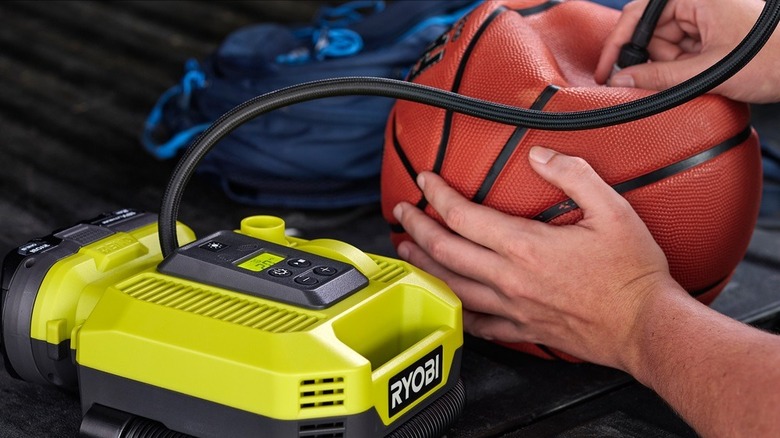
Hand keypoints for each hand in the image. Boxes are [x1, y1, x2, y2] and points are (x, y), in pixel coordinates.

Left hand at [392, 146, 688, 371]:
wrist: (646, 327)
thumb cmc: (632, 274)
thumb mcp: (612, 210)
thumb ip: (573, 175)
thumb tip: (540, 155)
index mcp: (525, 245)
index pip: (463, 216)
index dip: (437, 194)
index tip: (424, 181)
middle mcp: (510, 278)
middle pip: (445, 251)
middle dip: (416, 228)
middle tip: (401, 214)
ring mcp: (513, 307)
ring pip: (451, 286)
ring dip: (424, 266)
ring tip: (408, 252)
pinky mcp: (523, 329)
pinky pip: (478, 323)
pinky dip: (456, 308)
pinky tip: (447, 301)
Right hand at [594, 0, 779, 103]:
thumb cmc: (772, 58)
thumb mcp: (707, 71)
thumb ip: (658, 76)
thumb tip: (622, 79)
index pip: (637, 15)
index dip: (618, 45)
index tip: (606, 70)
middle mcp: (697, 2)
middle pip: (649, 33)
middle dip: (652, 60)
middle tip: (661, 82)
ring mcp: (705, 16)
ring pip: (664, 45)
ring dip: (671, 67)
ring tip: (698, 77)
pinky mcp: (713, 32)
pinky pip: (681, 51)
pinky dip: (684, 67)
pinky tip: (701, 76)